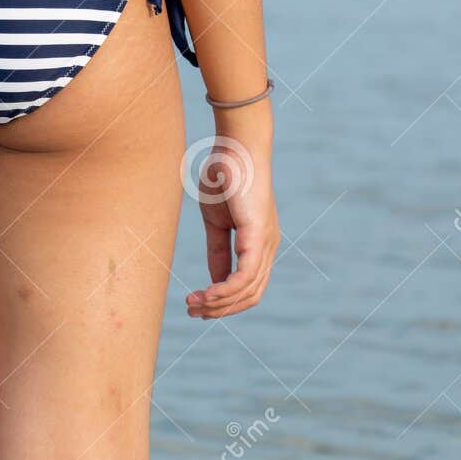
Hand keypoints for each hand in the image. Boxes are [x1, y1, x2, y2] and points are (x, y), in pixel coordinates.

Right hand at [186, 139, 278, 319]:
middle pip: (251, 295)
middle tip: (192, 311)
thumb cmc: (224, 177)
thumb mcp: (215, 221)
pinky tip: (207, 294)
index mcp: (259, 243)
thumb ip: (218, 251)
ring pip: (248, 290)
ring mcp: (266, 243)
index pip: (247, 285)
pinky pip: (245, 276)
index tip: (196, 304)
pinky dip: (226, 290)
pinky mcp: (259, 236)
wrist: (234, 148)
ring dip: (220, 303)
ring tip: (193, 304)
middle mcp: (268, 247)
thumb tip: (215, 280)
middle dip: (221, 309)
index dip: (223, 301)